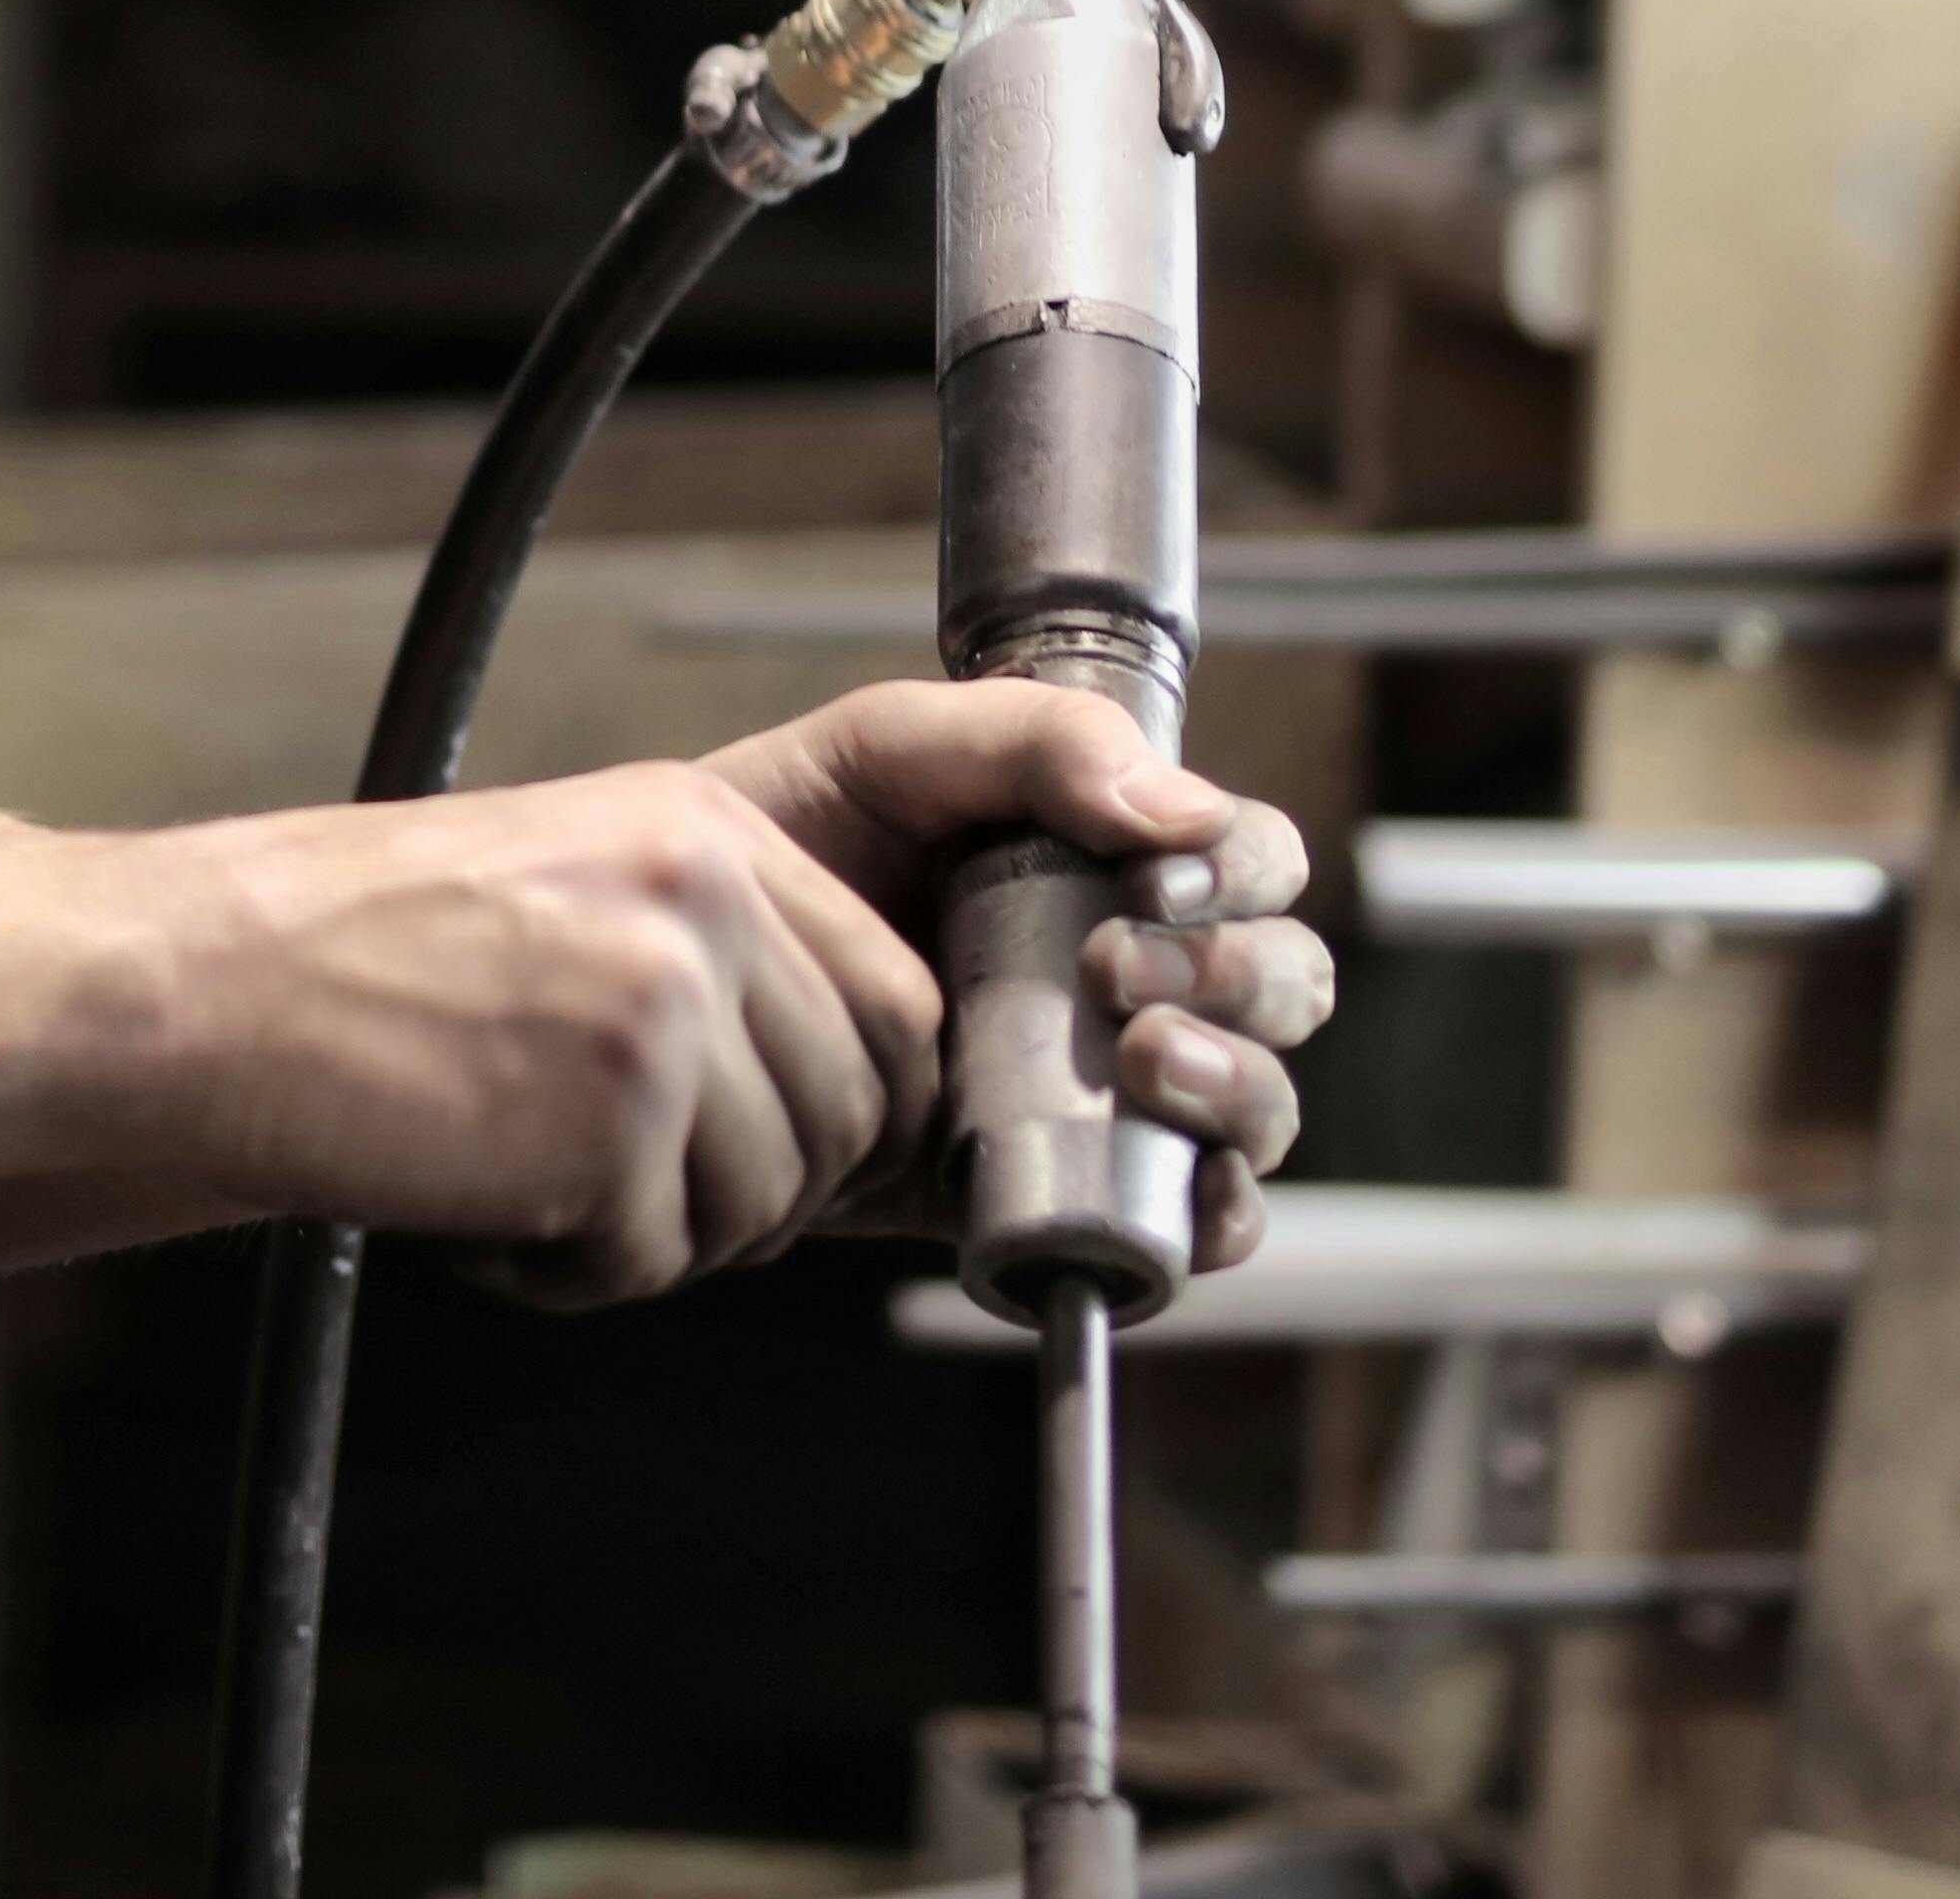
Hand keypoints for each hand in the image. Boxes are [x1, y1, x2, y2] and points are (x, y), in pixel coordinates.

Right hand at [129, 759, 947, 1308]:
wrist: (200, 986)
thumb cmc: (355, 955)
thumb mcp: (572, 885)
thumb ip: (720, 953)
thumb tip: (860, 1092)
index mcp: (706, 828)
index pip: (898, 995)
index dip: (862, 1106)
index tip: (791, 1156)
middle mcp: (704, 899)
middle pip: (858, 1108)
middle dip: (770, 1189)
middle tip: (639, 1196)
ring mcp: (663, 1008)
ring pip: (769, 1200)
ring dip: (662, 1236)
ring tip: (534, 1194)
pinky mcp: (608, 1125)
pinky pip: (657, 1259)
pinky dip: (575, 1276)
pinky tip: (484, 1218)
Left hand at [693, 680, 1330, 1278]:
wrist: (678, 958)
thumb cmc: (792, 833)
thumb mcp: (896, 747)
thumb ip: (1038, 741)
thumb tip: (1180, 812)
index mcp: (1119, 859)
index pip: (1252, 861)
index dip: (1243, 871)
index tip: (1159, 882)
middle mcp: (1139, 974)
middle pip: (1281, 983)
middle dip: (1239, 979)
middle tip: (1124, 970)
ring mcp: (1110, 1086)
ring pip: (1256, 1101)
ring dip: (1238, 1087)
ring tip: (1146, 1062)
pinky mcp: (1062, 1182)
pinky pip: (1190, 1217)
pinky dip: (1217, 1216)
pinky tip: (1186, 1192)